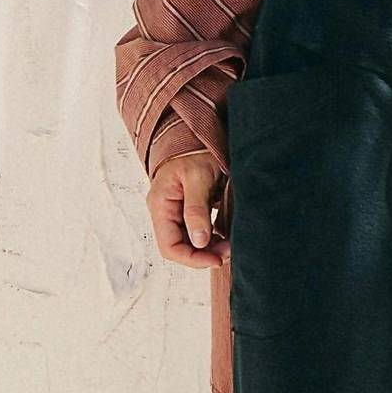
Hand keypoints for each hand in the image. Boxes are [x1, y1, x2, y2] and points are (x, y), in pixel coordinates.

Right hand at [146, 152, 230, 267]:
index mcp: (160, 205)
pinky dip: (212, 238)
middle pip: (180, 248)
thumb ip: (196, 209)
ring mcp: (176, 211)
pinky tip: (226, 235)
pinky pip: (198, 232)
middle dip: (204, 254)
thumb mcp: (198, 178)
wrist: (199, 133)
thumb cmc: (196, 150)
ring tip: (230, 243)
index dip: (192, 259)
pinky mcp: (189, 209)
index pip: (170, 247)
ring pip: (190, 242)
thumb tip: (200, 241)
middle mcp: (165, 211)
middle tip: (229, 250)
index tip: (217, 259)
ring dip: (210, 248)